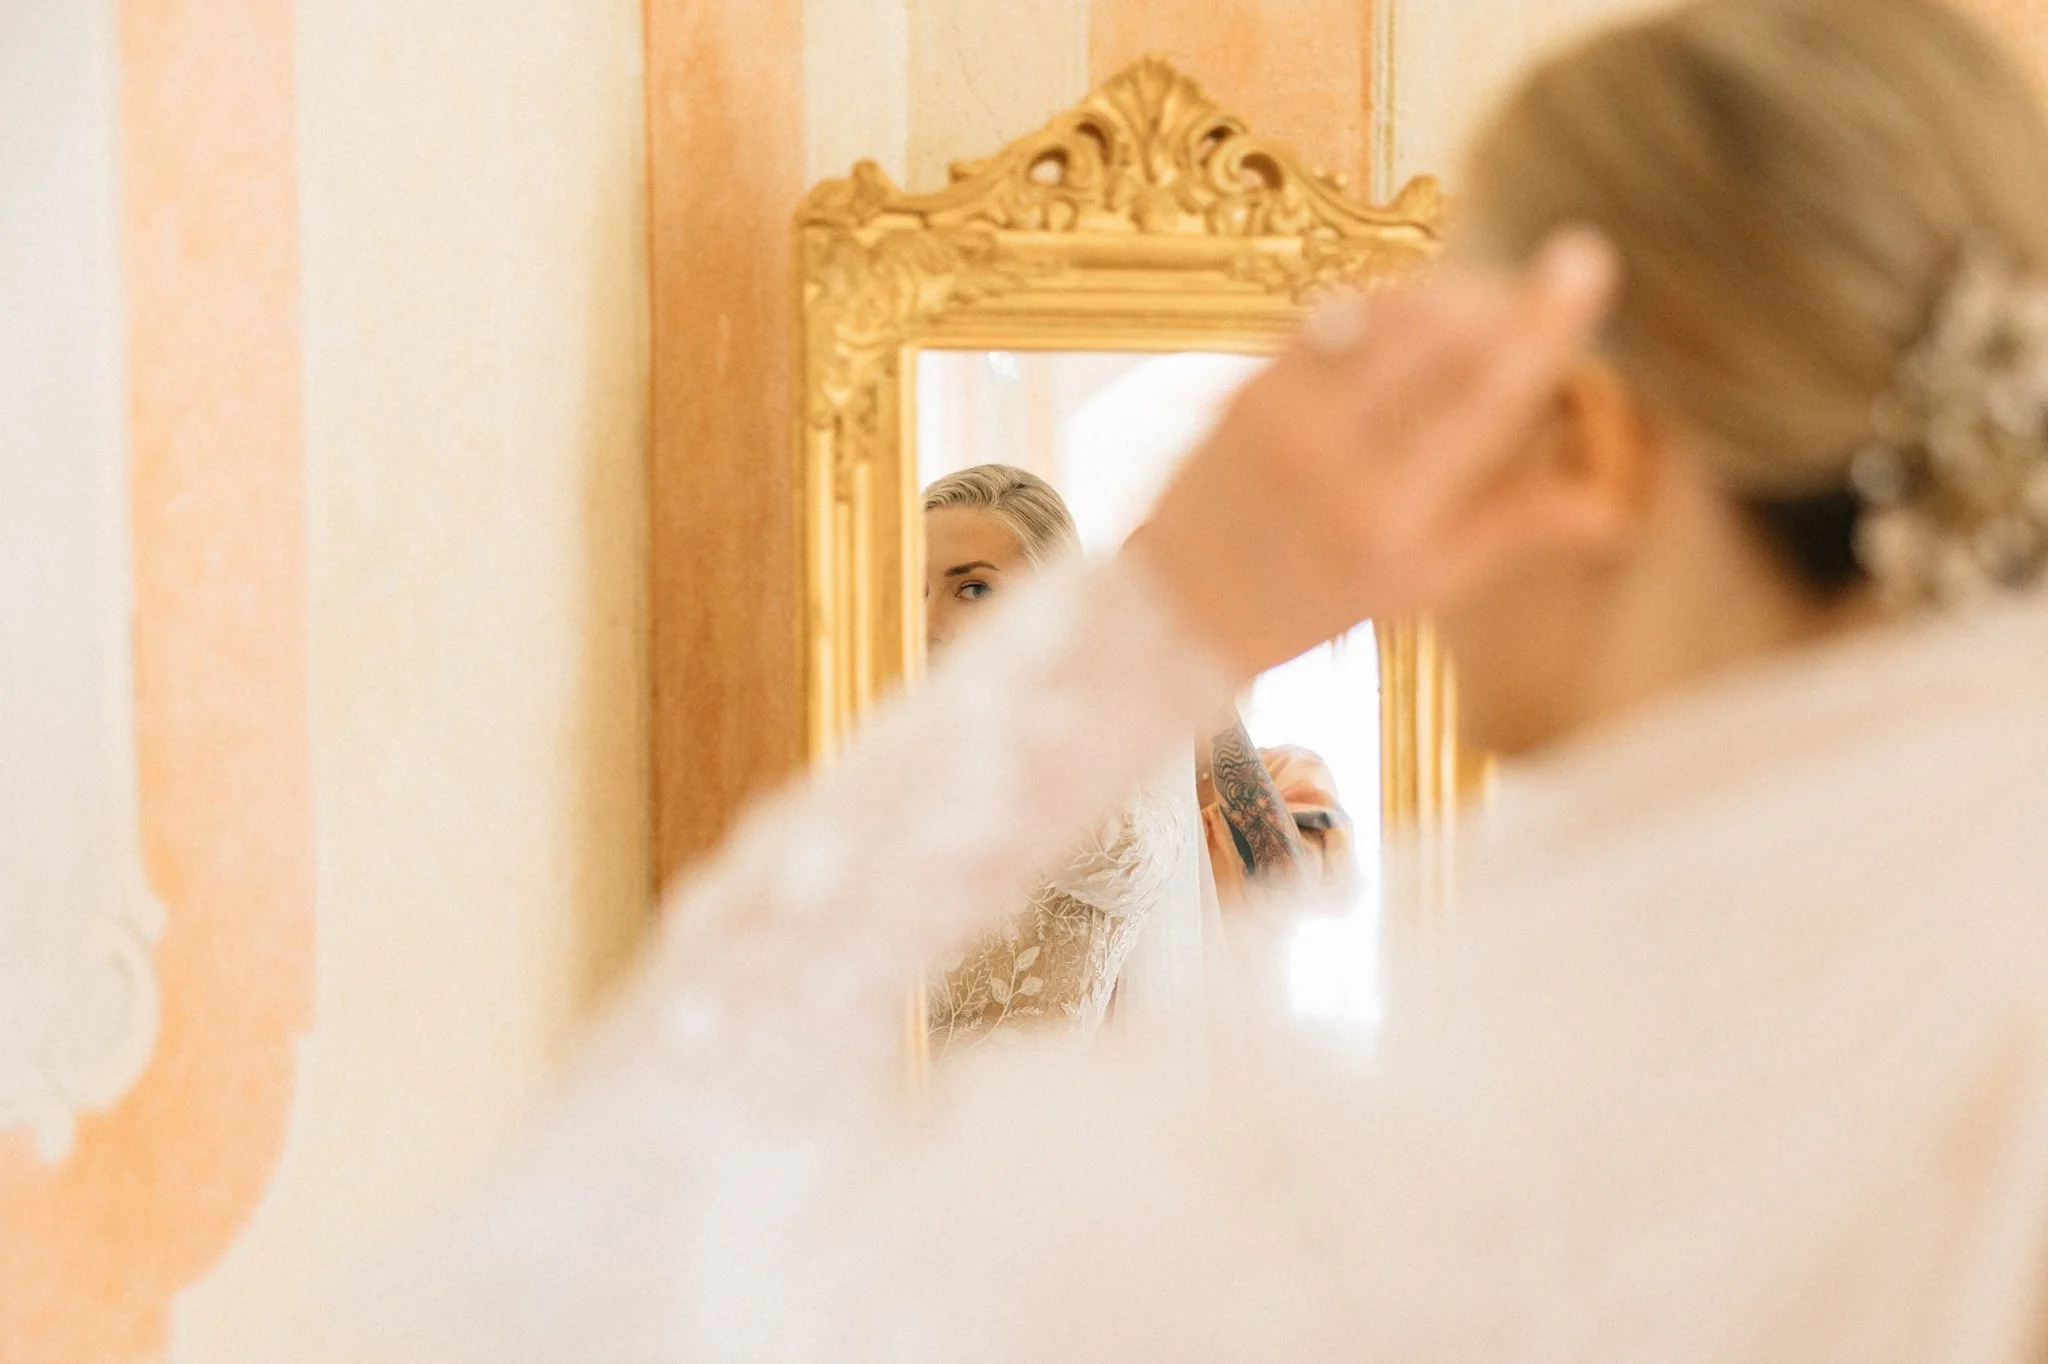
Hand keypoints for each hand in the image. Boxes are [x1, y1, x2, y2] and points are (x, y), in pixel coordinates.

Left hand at [1126, 228, 1620, 679]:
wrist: (1175, 607)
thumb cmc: (1305, 607)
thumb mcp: (1419, 588)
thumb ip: (1512, 532)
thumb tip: (1609, 503)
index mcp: (1386, 515)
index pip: (1483, 397)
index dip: (1541, 325)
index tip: (1587, 263)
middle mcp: (1330, 453)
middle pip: (1440, 335)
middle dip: (1504, 296)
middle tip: (1551, 284)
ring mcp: (1280, 409)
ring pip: (1387, 312)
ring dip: (1452, 290)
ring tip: (1493, 302)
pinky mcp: (1248, 381)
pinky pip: (1334, 314)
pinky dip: (1390, 299)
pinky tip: (1422, 311)